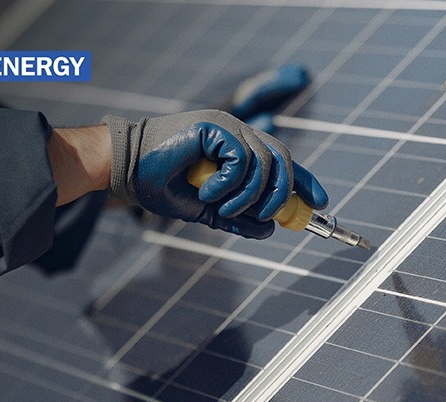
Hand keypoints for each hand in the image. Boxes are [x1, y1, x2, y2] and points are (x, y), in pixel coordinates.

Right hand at [101, 110, 327, 238]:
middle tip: (265, 217)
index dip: (304, 182)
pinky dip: (231, 184)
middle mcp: (237, 133)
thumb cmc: (158, 183)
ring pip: (265, 164)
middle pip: (282, 161)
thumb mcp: (206, 209)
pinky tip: (208, 192)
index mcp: (237, 147)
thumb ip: (236, 217)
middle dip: (281, 195)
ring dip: (248, 196)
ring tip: (222, 208)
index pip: (281, 161)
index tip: (321, 204)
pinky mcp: (215, 126)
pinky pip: (243, 159)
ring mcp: (227, 126)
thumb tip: (268, 230)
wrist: (124, 169)